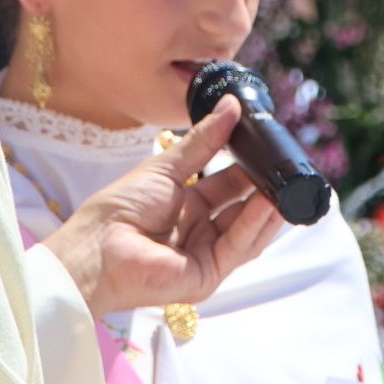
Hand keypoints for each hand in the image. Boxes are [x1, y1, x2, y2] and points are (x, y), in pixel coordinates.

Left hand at [43, 95, 284, 317]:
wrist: (96, 247)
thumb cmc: (121, 208)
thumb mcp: (167, 167)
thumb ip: (204, 141)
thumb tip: (232, 107)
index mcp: (187, 205)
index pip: (228, 187)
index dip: (250, 170)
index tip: (269, 150)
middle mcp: (198, 231)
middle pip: (241, 210)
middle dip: (264, 190)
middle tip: (285, 168)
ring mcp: (204, 255)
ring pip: (245, 231)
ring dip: (267, 209)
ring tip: (286, 184)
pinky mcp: (207, 276)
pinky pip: (237, 249)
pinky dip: (254, 227)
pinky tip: (268, 206)